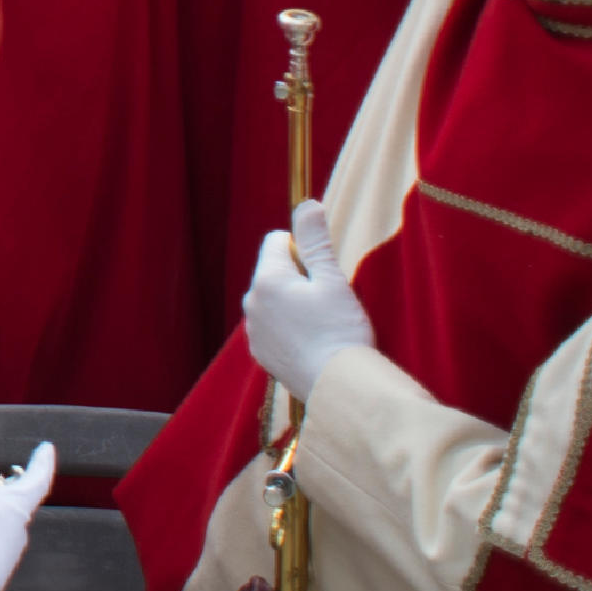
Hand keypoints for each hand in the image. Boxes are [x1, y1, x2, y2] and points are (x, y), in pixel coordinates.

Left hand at [243, 201, 372, 404]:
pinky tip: (312, 343)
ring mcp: (253, 331)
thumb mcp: (332, 280)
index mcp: (266, 280)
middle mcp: (251, 303)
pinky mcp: (261, 353)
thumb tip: (306, 204)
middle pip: (274, 273)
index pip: (276, 241)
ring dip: (292, 305)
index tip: (324, 272)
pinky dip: (289, 329)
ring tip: (321, 325)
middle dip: (298, 278)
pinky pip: (272, 328)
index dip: (303, 250)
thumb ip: (315, 241)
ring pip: (273, 301)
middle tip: (327, 302)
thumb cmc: (340, 330)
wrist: (339, 387)